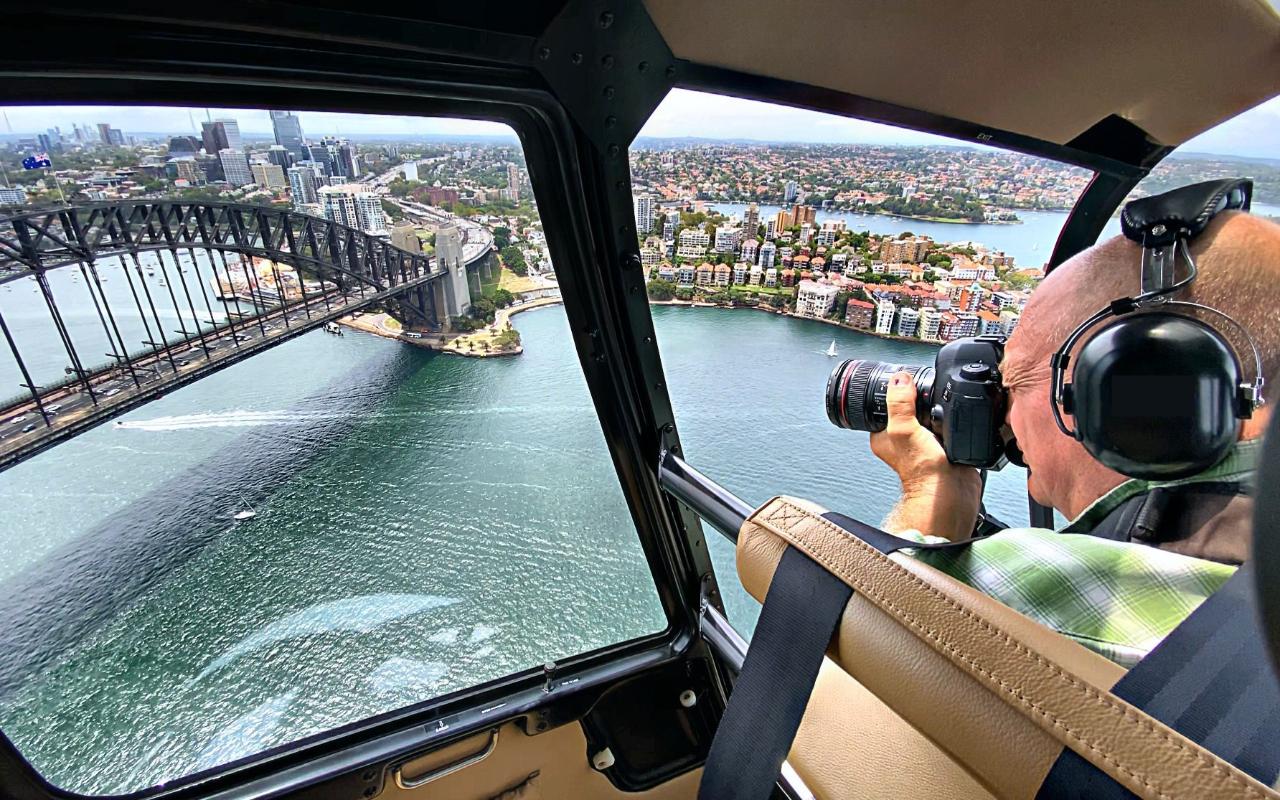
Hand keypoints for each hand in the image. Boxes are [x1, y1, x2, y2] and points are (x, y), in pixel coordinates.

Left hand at [870, 371, 982, 539]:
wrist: (951, 491)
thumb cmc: (922, 472)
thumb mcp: (903, 430)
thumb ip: (899, 404)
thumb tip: (899, 379)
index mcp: (884, 434)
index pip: (884, 402)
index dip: (894, 390)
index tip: (907, 382)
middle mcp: (902, 437)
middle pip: (910, 405)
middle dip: (921, 400)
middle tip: (929, 406)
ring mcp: (923, 440)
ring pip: (930, 412)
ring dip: (939, 410)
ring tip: (942, 420)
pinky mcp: (943, 443)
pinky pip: (947, 422)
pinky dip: (953, 419)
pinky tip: (954, 423)